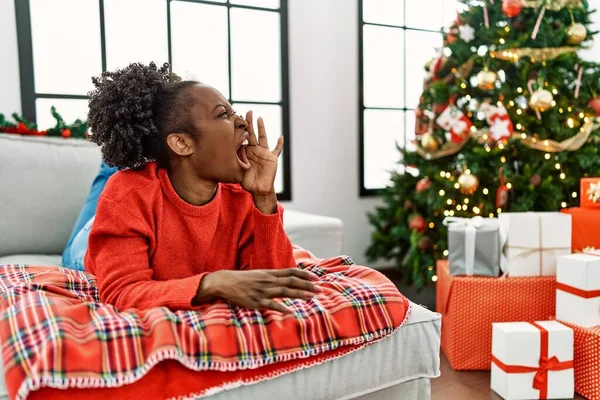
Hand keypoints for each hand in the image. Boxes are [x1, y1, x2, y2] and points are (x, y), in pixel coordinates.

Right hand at [198, 268, 320, 313]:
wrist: (225, 282)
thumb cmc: (243, 280)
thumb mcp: (259, 275)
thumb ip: (273, 277)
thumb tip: (287, 279)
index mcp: (270, 273)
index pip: (291, 272)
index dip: (305, 275)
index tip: (317, 278)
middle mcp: (268, 281)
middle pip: (292, 282)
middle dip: (307, 286)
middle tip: (321, 290)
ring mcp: (263, 291)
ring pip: (285, 291)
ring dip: (299, 294)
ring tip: (311, 297)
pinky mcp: (256, 301)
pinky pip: (270, 304)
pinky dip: (280, 307)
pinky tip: (289, 311)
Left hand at [240, 111, 283, 198]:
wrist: (258, 190)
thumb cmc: (247, 182)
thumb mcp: (239, 170)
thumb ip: (236, 160)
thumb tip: (230, 151)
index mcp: (246, 152)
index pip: (243, 138)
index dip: (240, 129)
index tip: (236, 119)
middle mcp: (255, 150)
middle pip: (252, 133)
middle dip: (249, 123)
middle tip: (247, 112)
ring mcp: (264, 153)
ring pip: (263, 137)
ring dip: (261, 128)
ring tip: (259, 118)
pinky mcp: (272, 158)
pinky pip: (277, 150)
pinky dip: (279, 144)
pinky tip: (280, 137)